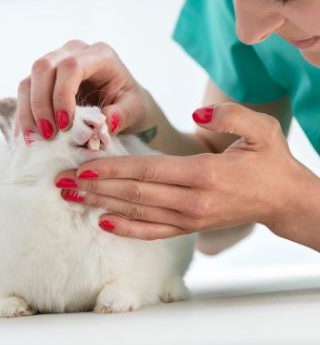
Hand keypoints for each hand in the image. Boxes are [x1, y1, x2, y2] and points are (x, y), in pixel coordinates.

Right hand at [17, 40, 148, 143]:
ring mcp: (54, 62)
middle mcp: (72, 52)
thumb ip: (122, 115)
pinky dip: (24, 116)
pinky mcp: (41, 78)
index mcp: (99, 55)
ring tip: (38, 139)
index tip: (65, 125)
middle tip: (49, 134)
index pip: (71, 66)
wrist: (120, 100)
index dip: (62, 95)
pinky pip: (24, 93)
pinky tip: (30, 136)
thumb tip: (105, 122)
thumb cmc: (128, 102)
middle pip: (43, 67)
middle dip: (41, 104)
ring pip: (29, 80)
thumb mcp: (135, 109)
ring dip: (29, 112)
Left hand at [55, 102, 314, 239]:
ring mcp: (189, 219)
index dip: (114, 168)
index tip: (83, 166)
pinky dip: (126, 229)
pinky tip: (103, 223)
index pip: (148, 170)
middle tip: (61, 181)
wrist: (284, 199)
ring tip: (70, 197)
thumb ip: (231, 116)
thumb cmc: (269, 159)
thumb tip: (197, 113)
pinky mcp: (189, 228)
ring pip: (137, 212)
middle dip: (95, 187)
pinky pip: (152, 231)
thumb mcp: (262, 129)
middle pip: (134, 193)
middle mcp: (192, 201)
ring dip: (101, 205)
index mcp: (205, 174)